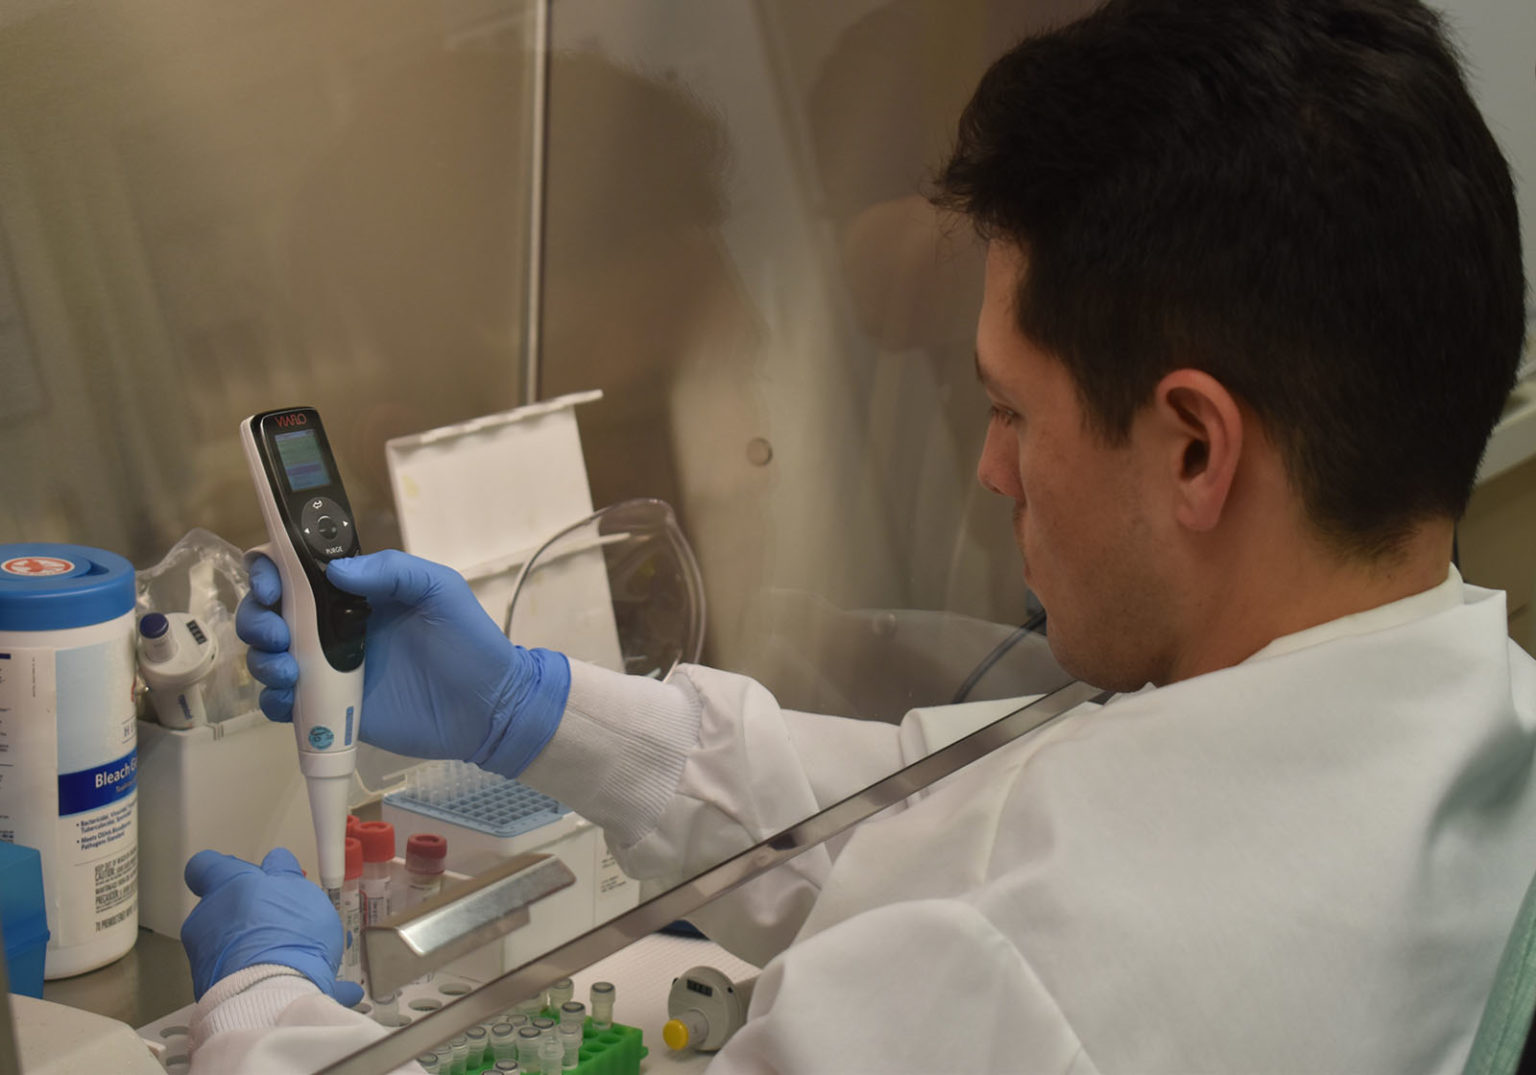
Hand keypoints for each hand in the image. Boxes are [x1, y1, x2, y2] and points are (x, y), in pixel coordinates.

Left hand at [181, 848, 362, 1005]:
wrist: (270, 998)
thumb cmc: (289, 935)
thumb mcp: (301, 891)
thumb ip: (286, 876)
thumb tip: (277, 864)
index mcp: (228, 885)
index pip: (208, 865)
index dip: (226, 869)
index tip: (248, 880)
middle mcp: (207, 916)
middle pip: (223, 906)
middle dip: (247, 912)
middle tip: (279, 922)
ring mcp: (204, 954)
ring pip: (229, 941)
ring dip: (252, 945)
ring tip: (290, 960)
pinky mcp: (208, 988)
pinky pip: (235, 973)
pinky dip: (256, 975)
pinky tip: (289, 983)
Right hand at [236, 550, 569, 776]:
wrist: (488, 707)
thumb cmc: (469, 642)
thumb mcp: (438, 590)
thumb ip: (391, 570)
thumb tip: (336, 570)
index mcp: (354, 590)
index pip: (293, 569)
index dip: (268, 570)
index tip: (271, 585)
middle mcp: (331, 625)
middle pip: (267, 613)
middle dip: (257, 619)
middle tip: (279, 635)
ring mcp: (328, 668)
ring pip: (267, 657)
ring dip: (262, 660)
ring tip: (290, 671)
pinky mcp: (330, 707)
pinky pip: (284, 703)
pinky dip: (275, 700)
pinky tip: (293, 698)